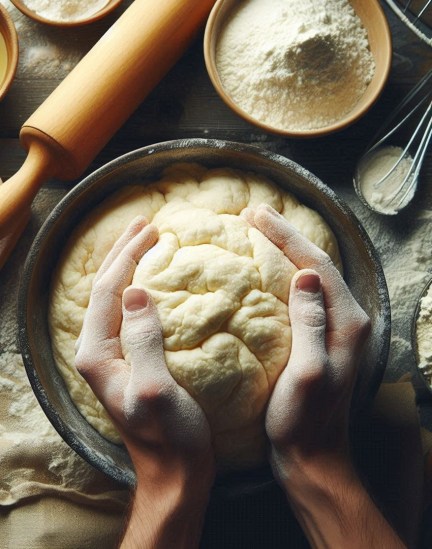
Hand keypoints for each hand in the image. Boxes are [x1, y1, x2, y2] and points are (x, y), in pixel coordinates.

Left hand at [75, 216, 214, 547]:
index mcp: (98, 353)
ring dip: (130, 266)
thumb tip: (136, 291)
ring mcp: (114, 356)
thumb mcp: (155, 387)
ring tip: (147, 241)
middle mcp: (99, 351)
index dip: (127, 256)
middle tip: (146, 224)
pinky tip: (156, 281)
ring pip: (116, 298)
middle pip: (105, 289)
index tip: (151, 230)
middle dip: (123, 253)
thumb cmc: (169, 435)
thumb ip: (142, 339)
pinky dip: (142, 289)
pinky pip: (132, 314)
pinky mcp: (132, 360)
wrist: (176, 471)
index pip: (107, 290)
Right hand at [243, 204, 369, 470]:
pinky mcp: (320, 339)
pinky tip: (265, 272)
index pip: (317, 265)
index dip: (287, 237)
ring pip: (311, 277)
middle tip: (254, 215)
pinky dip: (284, 275)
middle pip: (317, 265)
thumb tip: (307, 275)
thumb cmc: (304, 421)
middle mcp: (347, 320)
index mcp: (347, 323)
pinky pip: (303, 295)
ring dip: (286, 252)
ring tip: (258, 233)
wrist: (311, 456)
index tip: (256, 216)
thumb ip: (311, 323)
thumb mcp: (308, 374)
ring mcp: (334, 329)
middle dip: (287, 236)